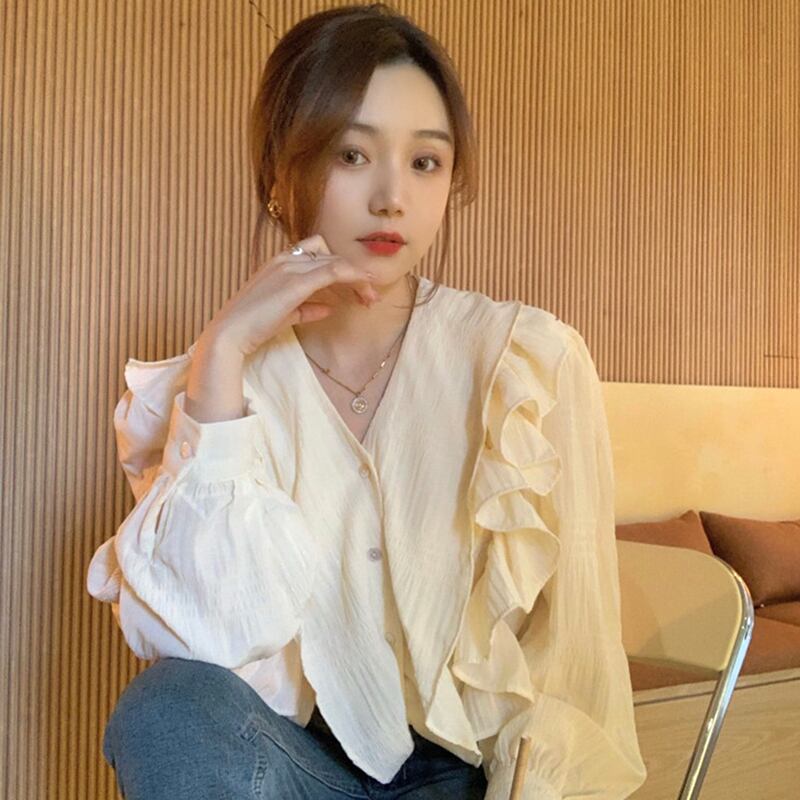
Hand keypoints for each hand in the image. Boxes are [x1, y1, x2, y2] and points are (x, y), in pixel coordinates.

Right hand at [201, 234, 379, 357]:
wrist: (231, 333)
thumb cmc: (253, 326)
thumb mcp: (285, 314)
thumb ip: (308, 309)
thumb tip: (328, 309)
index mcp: (280, 262)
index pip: (320, 254)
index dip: (342, 269)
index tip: (358, 290)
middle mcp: (286, 259)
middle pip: (332, 256)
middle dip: (354, 275)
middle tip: (370, 296)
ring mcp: (290, 268)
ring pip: (336, 262)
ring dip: (358, 279)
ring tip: (370, 297)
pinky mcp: (296, 282)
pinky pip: (333, 271)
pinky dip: (352, 278)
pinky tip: (363, 291)